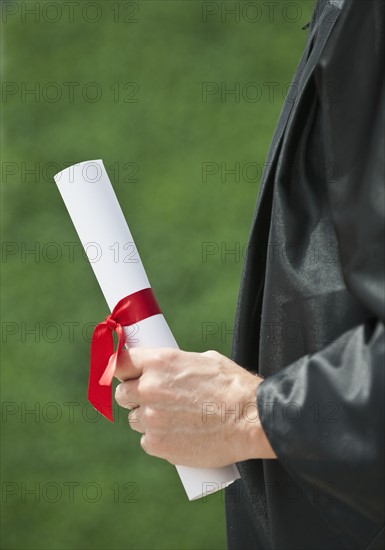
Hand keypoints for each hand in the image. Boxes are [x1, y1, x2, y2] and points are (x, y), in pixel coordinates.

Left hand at [114, 348, 276, 466]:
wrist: (251, 420)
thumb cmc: (233, 387)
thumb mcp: (204, 360)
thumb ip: (176, 366)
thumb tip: (166, 370)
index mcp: (159, 362)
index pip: (119, 362)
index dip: (121, 369)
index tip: (125, 373)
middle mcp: (149, 388)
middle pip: (122, 393)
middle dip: (135, 396)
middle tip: (156, 399)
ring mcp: (151, 418)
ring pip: (135, 419)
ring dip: (148, 419)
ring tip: (175, 420)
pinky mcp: (158, 445)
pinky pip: (147, 441)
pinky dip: (159, 440)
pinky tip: (179, 436)